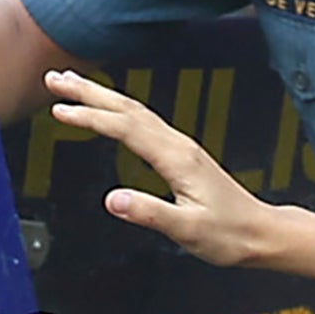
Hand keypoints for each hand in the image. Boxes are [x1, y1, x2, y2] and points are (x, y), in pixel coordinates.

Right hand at [47, 70, 280, 266]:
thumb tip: (113, 200)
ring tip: (70, 84)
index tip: (59, 110)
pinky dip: (117, 110)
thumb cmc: (229, 234)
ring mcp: (180, 147)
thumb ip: (150, 213)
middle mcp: (177, 145)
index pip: (125, 128)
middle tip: (53, 78)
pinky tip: (107, 110)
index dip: (90, 117)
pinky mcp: (180, 154)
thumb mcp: (187, 230)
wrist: (260, 232)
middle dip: (88, 91)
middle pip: (126, 107)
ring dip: (100, 95)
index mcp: (176, 159)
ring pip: (134, 111)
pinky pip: (142, 122)